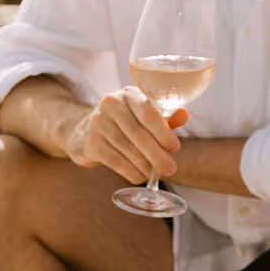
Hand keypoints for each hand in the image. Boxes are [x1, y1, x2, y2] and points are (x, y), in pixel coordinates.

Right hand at [62, 87, 188, 184]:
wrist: (85, 131)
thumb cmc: (124, 123)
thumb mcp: (142, 115)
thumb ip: (164, 117)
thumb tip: (184, 115)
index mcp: (129, 94)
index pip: (148, 111)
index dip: (163, 132)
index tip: (175, 147)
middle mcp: (111, 104)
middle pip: (139, 134)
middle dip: (158, 155)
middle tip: (171, 169)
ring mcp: (98, 123)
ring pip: (128, 150)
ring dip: (146, 166)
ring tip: (155, 174)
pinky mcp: (91, 143)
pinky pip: (116, 161)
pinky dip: (131, 172)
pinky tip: (139, 176)